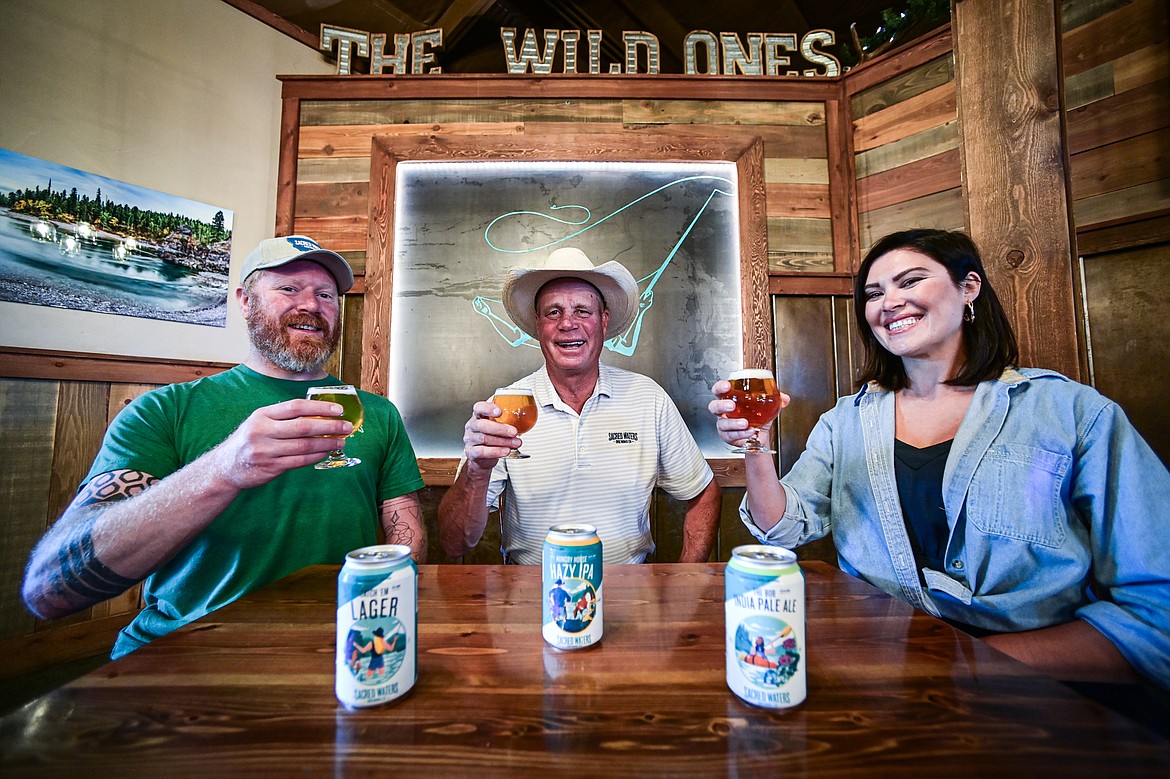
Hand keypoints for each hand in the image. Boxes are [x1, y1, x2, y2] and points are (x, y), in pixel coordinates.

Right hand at [212, 399, 354, 488]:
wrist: (226, 467)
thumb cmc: (250, 440)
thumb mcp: (260, 422)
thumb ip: (284, 417)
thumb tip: (319, 413)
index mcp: (262, 415)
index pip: (295, 407)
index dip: (319, 407)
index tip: (338, 409)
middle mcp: (263, 431)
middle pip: (303, 426)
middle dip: (329, 426)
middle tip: (347, 426)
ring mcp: (266, 451)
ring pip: (304, 446)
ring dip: (326, 443)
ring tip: (341, 441)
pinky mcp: (271, 467)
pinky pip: (299, 461)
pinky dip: (316, 456)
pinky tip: (326, 452)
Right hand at [461, 400, 521, 472]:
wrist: (482, 457)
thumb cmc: (492, 437)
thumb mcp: (497, 426)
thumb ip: (507, 421)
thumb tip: (526, 418)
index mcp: (478, 415)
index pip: (479, 408)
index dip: (488, 408)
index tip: (500, 412)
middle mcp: (472, 426)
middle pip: (482, 425)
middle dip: (500, 429)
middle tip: (514, 432)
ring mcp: (470, 439)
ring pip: (485, 439)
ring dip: (503, 441)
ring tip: (515, 443)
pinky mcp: (471, 452)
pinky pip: (482, 452)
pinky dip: (496, 451)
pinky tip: (505, 451)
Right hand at [708, 380, 789, 448]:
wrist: (759, 435)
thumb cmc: (757, 416)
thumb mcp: (767, 405)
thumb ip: (776, 399)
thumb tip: (784, 398)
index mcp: (730, 398)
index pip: (719, 390)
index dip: (720, 387)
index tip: (727, 386)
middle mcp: (723, 411)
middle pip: (714, 406)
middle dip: (721, 405)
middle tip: (732, 406)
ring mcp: (724, 424)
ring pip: (722, 424)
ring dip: (734, 423)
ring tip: (745, 423)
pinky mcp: (728, 436)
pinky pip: (731, 435)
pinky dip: (741, 433)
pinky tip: (750, 431)